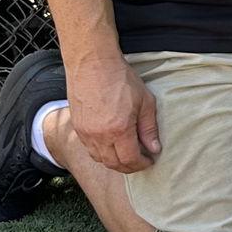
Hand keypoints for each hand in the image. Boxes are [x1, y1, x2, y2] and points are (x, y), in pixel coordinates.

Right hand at [66, 54, 160, 173]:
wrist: (92, 64)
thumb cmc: (121, 79)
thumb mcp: (145, 101)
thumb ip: (149, 128)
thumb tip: (154, 148)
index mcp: (119, 130)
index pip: (130, 159)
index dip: (142, 164)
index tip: (150, 160)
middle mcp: (99, 136)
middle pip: (114, 164)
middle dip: (129, 166)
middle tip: (141, 161)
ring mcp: (85, 133)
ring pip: (100, 159)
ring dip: (115, 162)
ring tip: (128, 154)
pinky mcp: (77, 128)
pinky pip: (89, 149)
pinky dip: (102, 153)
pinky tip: (112, 145)